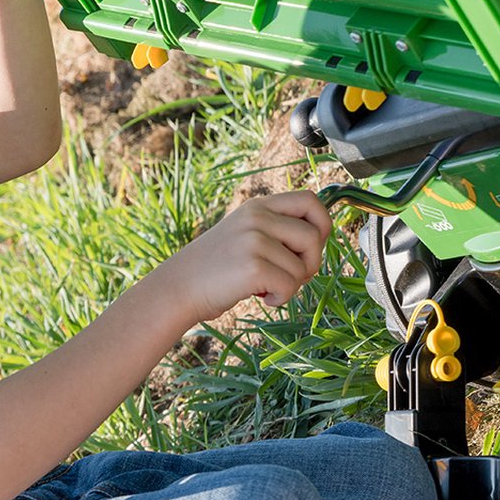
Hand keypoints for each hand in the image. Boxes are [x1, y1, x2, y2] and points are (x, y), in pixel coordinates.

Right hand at [173, 191, 331, 320]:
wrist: (177, 288)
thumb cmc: (213, 268)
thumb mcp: (242, 233)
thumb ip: (274, 229)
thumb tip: (318, 240)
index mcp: (257, 206)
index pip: (310, 200)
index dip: (322, 225)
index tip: (310, 247)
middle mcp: (257, 217)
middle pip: (314, 235)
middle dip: (312, 262)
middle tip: (291, 275)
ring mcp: (254, 240)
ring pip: (304, 266)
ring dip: (293, 285)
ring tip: (268, 288)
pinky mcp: (253, 266)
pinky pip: (290, 286)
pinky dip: (281, 298)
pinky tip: (262, 298)